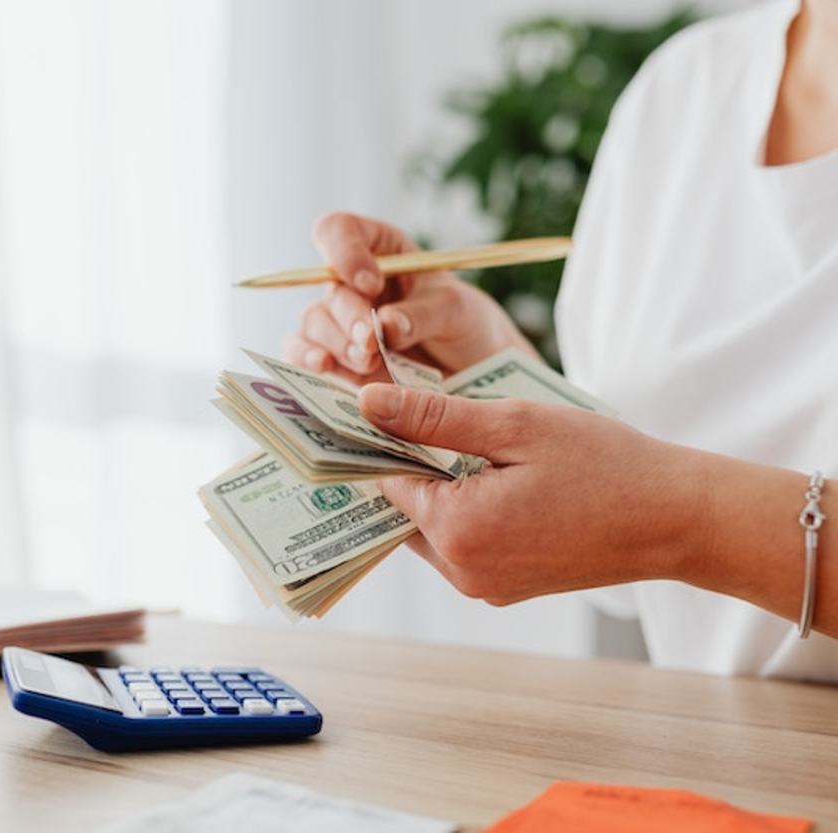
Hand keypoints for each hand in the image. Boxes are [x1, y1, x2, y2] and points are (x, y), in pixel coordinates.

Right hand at [283, 212, 533, 383]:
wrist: (472, 371)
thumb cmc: (465, 325)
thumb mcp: (456, 309)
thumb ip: (422, 313)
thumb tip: (385, 325)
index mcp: (379, 250)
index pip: (339, 231)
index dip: (344, 252)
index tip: (371, 283)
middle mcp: (352, 283)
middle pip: (329, 287)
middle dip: (349, 316)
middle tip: (372, 341)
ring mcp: (339, 321)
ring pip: (314, 322)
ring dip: (337, 342)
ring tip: (369, 362)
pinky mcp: (334, 358)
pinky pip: (303, 352)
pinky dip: (307, 358)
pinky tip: (323, 366)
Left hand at [356, 383, 707, 605]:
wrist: (674, 520)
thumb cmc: (604, 464)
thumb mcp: (514, 425)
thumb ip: (432, 417)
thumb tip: (366, 402)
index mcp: (457, 531)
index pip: (385, 481)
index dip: (379, 441)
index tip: (378, 409)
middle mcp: (462, 571)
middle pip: (403, 511)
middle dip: (406, 465)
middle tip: (420, 419)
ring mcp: (484, 587)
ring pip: (430, 530)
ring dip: (437, 490)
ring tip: (463, 444)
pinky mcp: (505, 590)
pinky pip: (461, 547)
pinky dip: (463, 513)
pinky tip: (491, 479)